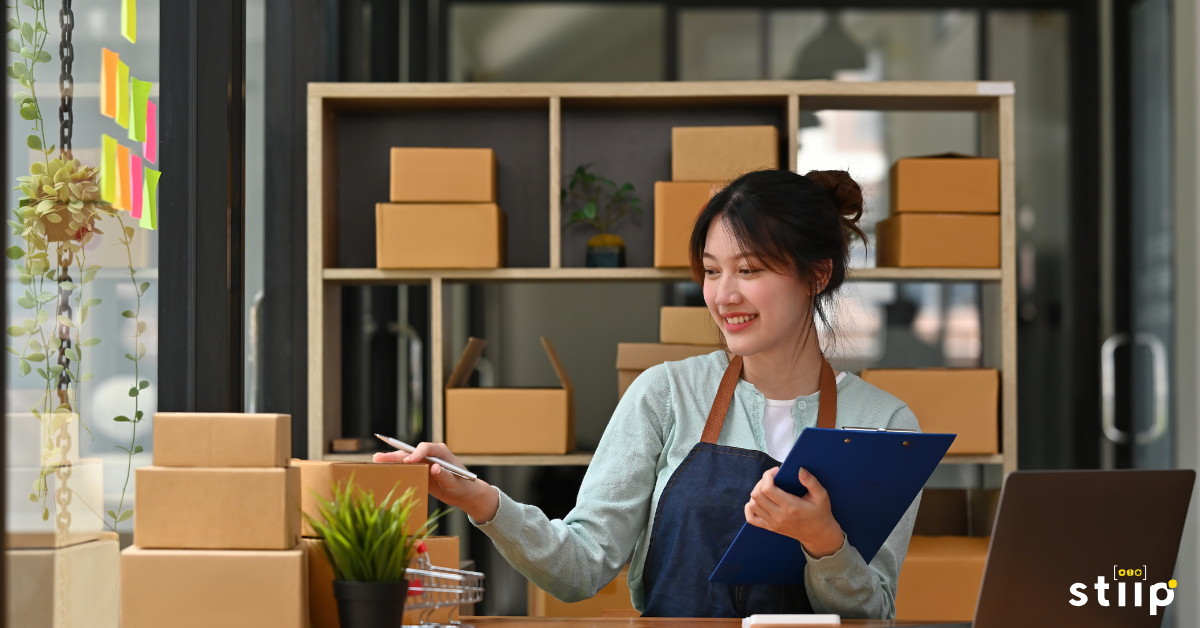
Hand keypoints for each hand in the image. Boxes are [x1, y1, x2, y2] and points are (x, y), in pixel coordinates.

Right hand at [373, 442, 498, 522]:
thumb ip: (445, 476)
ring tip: (376, 459)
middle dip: (396, 454)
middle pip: (411, 452)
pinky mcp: (421, 471)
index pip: (426, 448)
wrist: (465, 493)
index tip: (408, 461)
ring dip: (392, 459)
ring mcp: (425, 462)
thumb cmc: (463, 486)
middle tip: (380, 457)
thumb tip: (434, 468)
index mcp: (442, 452)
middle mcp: (431, 454)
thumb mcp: (455, 483)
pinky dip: (396, 468)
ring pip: (406, 459)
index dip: (416, 453)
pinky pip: (407, 468)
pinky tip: (384, 469)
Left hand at [745, 467, 844, 558]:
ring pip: (752, 505)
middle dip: (761, 482)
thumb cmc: (820, 513)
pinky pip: (751, 518)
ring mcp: (773, 523)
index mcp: (790, 507)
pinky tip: (758, 501)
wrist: (819, 535)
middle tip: (772, 478)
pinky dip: (750, 508)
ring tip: (767, 488)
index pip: (768, 489)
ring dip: (756, 493)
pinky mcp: (770, 528)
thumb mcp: (821, 496)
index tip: (776, 471)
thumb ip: (811, 482)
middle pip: (757, 495)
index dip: (768, 476)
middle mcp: (779, 516)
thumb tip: (800, 469)